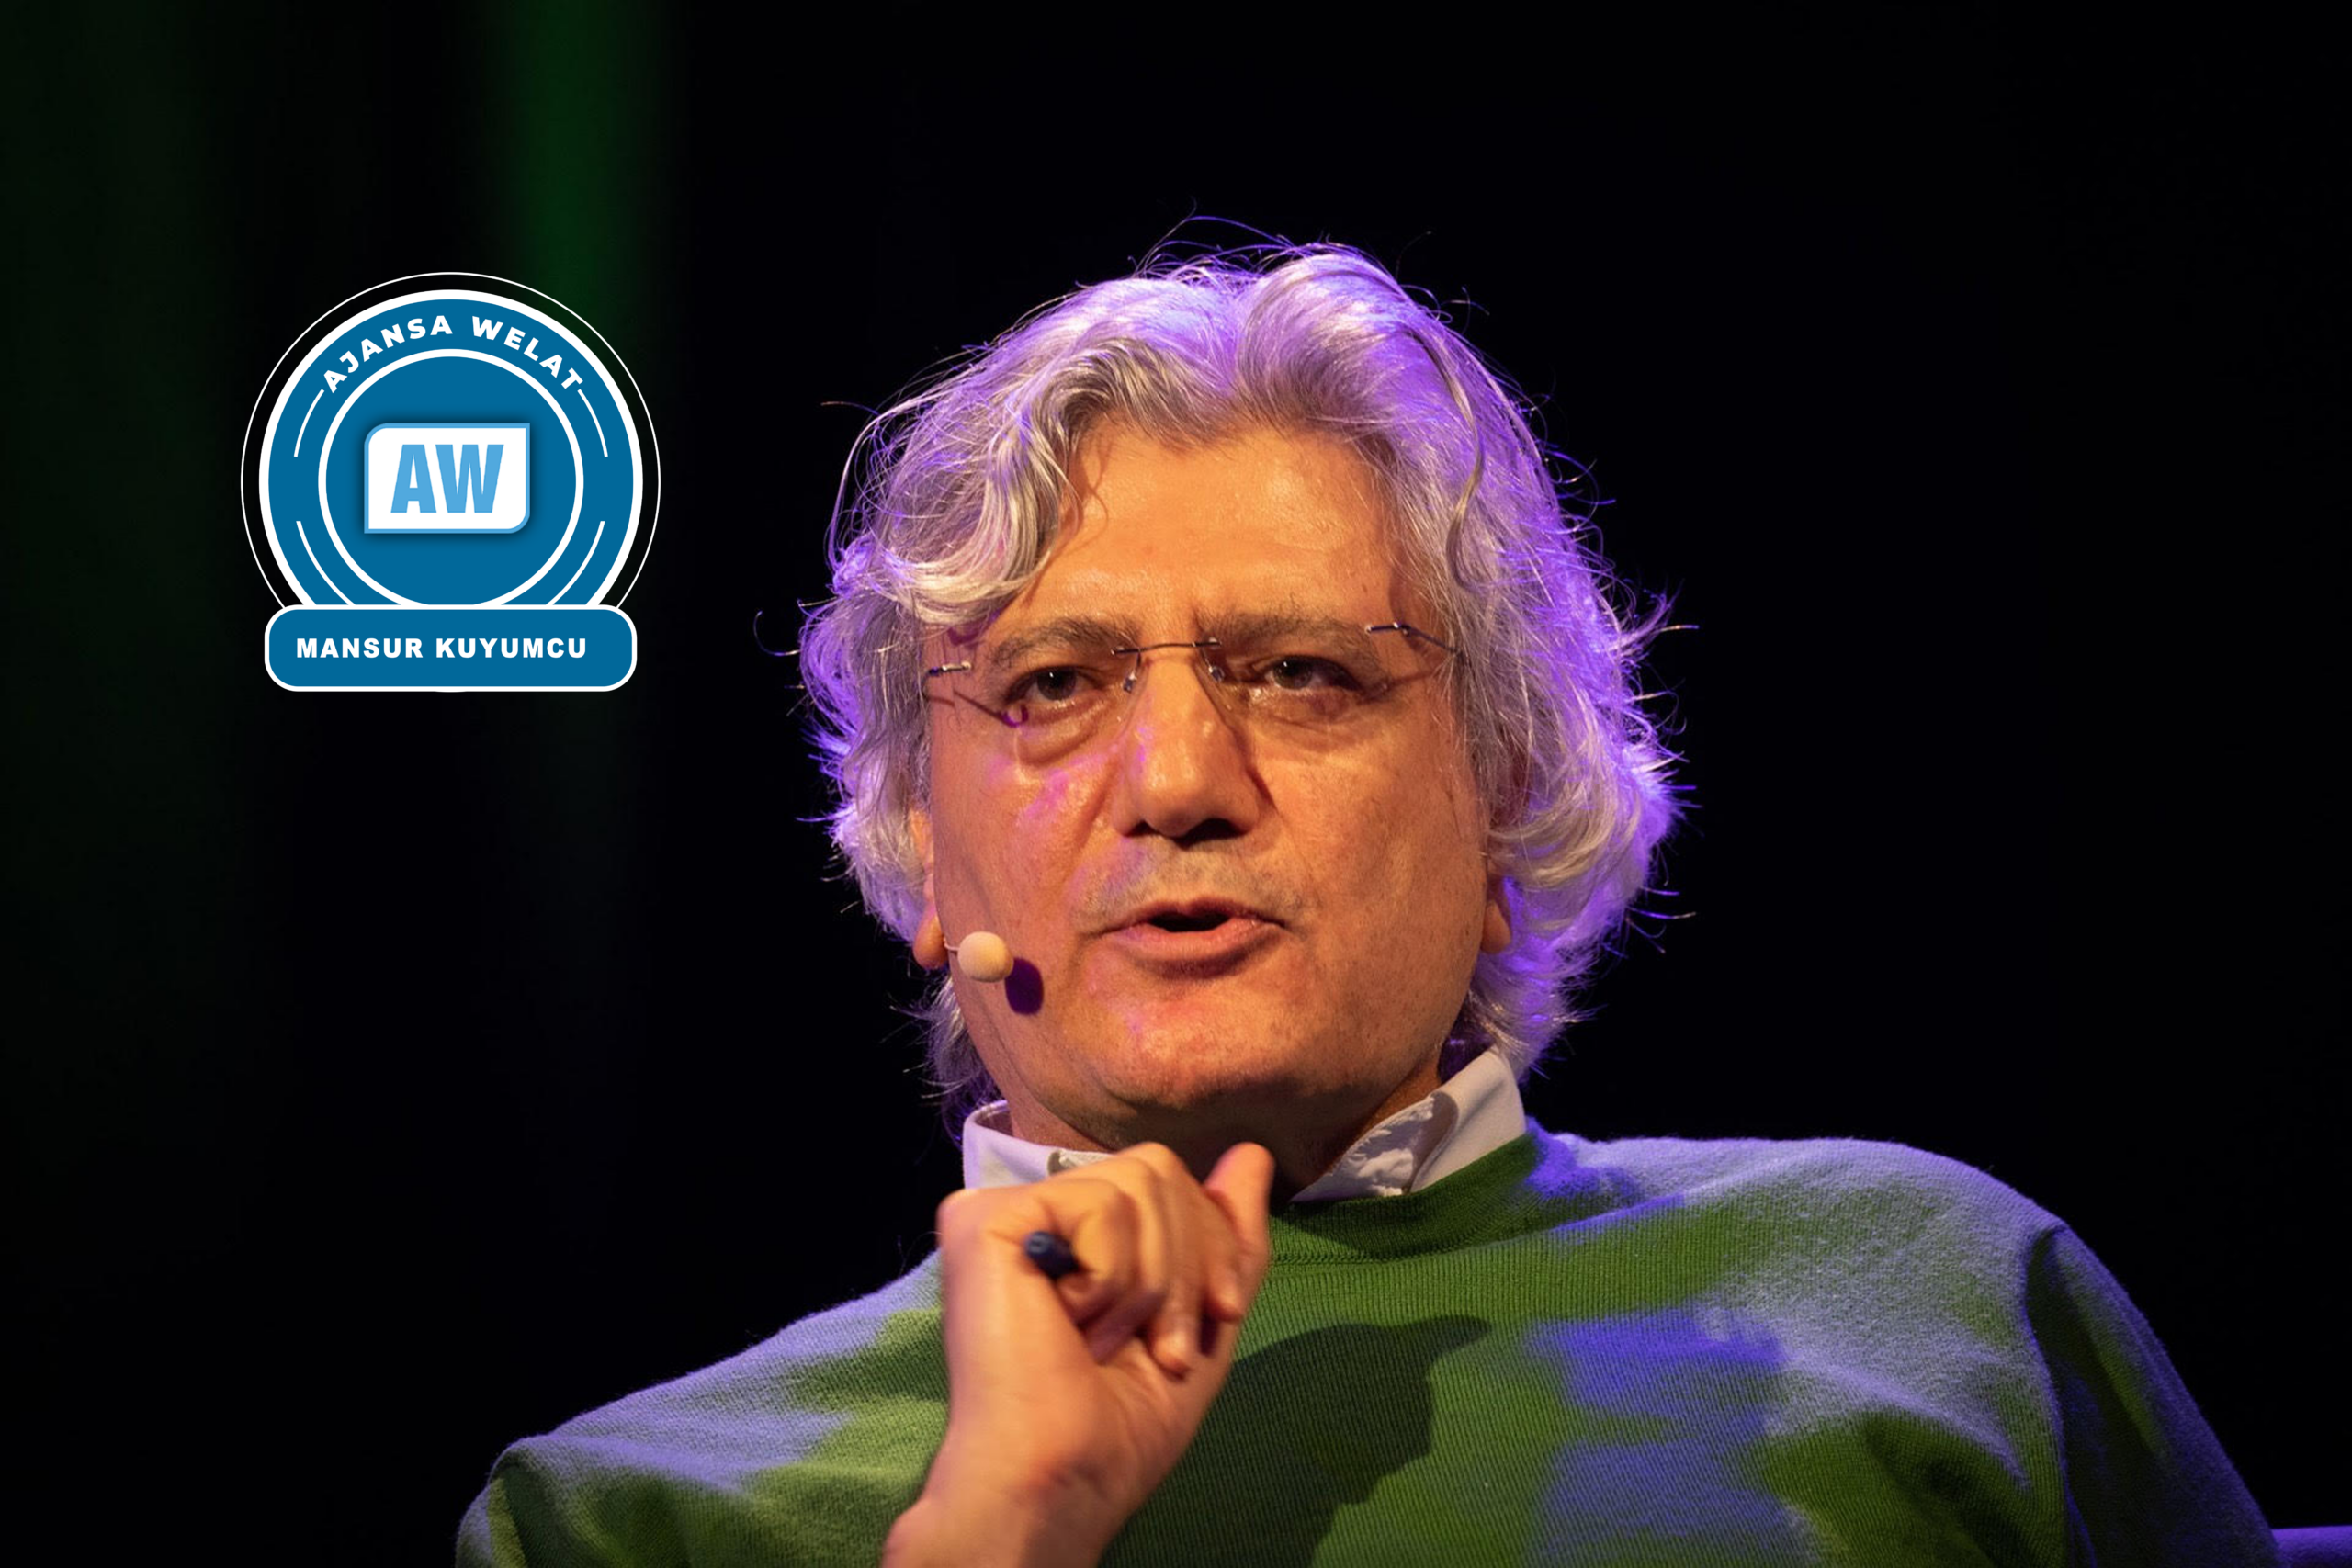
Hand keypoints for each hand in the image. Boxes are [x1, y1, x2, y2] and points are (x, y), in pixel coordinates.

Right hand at [883, 1141, 1275, 1567]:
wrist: (1062, 1476)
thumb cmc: (1120, 1426)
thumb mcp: (1201, 1322)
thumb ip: (1225, 1237)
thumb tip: (1251, 1153)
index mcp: (1076, 1232)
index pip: (1167, 1180)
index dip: (1209, 1249)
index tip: (1204, 1328)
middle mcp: (1033, 1210)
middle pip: (1158, 1171)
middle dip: (1187, 1267)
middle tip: (1156, 1348)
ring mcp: (1003, 1210)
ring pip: (1138, 1181)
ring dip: (1151, 1282)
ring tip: (1105, 1341)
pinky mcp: (984, 1218)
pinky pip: (1100, 1202)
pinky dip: (1112, 1276)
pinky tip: (1068, 1322)